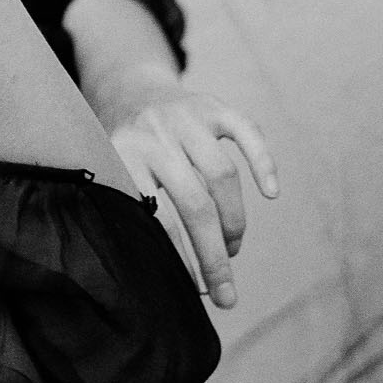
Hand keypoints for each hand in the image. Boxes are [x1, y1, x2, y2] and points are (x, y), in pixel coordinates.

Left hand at [103, 70, 277, 309]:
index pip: (157, 219)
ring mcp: (185, 117)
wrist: (127, 88)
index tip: (195, 292)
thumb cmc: (122, 150)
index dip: (180, 259)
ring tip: (231, 249)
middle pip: (195, 205)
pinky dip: (264, 162)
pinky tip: (271, 194)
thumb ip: (130, 211)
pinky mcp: (212, 105)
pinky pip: (247, 132)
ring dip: (234, 222)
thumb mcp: (111, 175)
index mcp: (123, 157)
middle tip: (226, 294)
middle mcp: (154, 135)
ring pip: (223, 176)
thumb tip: (156, 279)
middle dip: (214, 256)